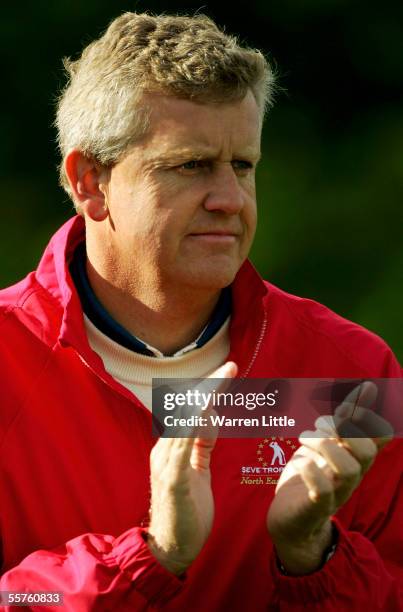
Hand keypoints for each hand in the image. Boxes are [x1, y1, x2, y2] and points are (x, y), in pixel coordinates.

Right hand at [147, 361, 236, 574]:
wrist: (170, 548)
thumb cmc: (186, 510)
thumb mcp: (198, 470)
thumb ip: (202, 444)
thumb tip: (211, 416)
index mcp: (172, 446)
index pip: (191, 410)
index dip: (209, 389)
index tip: (229, 371)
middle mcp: (166, 448)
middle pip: (187, 408)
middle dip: (210, 385)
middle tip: (232, 366)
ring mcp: (166, 462)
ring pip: (184, 421)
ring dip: (205, 398)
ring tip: (222, 378)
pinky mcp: (172, 479)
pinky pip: (181, 448)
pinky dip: (192, 426)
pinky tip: (205, 411)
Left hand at [267, 381, 392, 574]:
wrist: (290, 521)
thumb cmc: (310, 476)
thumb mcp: (328, 442)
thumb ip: (345, 419)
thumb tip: (370, 387)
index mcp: (355, 457)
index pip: (380, 435)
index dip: (367, 415)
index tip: (346, 407)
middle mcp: (351, 476)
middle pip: (367, 453)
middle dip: (344, 430)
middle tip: (319, 425)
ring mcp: (335, 493)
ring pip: (348, 470)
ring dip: (325, 446)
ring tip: (303, 438)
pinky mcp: (315, 508)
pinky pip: (322, 492)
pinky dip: (312, 472)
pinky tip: (300, 462)